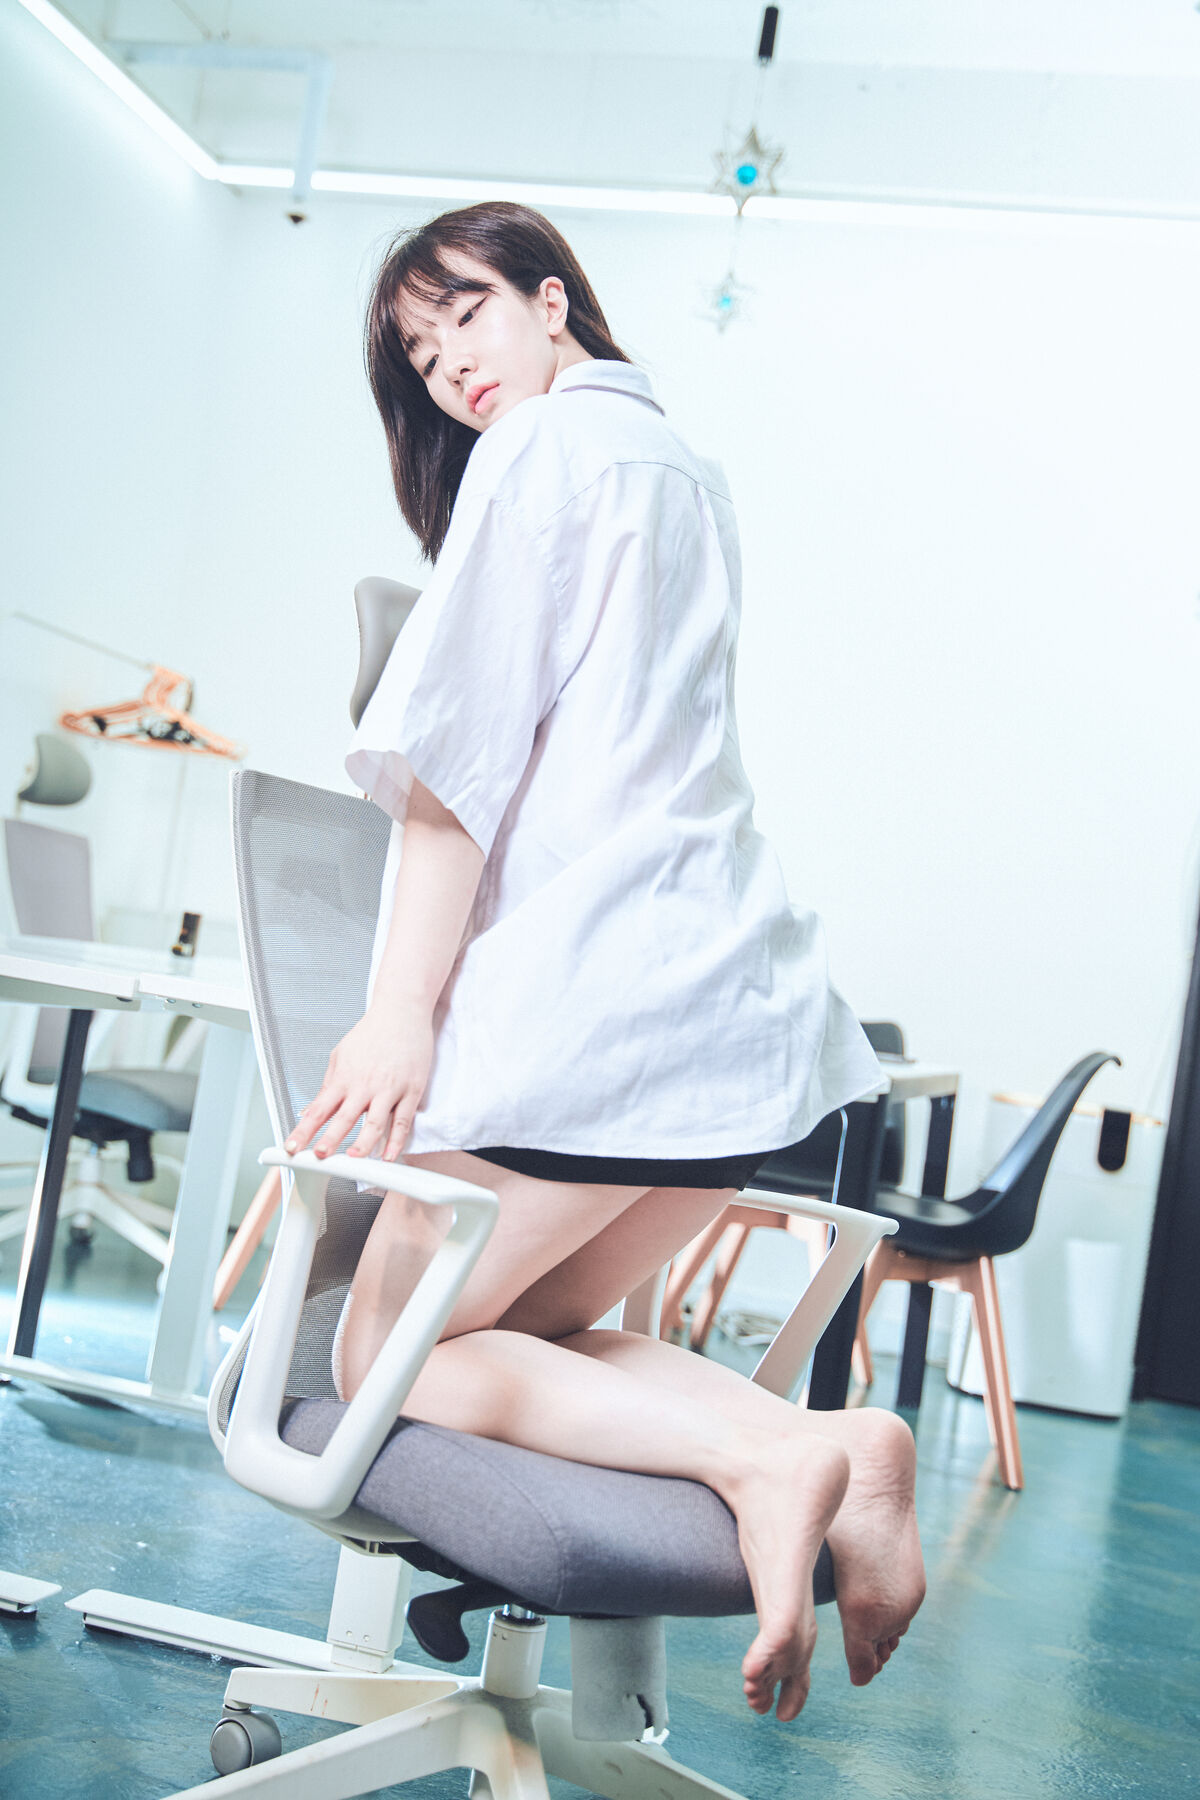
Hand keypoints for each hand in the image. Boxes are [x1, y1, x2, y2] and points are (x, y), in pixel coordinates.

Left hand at [283, 1000, 433, 1162]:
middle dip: (330, 1139)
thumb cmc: (372, 1033)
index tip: (292, 1147)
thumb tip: (310, 1110)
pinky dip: (396, 1141)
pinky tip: (388, 1155)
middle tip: (319, 1157)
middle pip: (344, 1118)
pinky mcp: (410, 1090)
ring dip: (363, 1144)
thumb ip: (327, 1086)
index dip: (303, 1130)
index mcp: (343, 1078)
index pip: (318, 1109)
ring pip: (375, 1123)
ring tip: (353, 1160)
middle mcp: (364, 1085)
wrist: (402, 1011)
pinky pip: (403, 1121)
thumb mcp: (340, 1055)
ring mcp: (388, 1088)